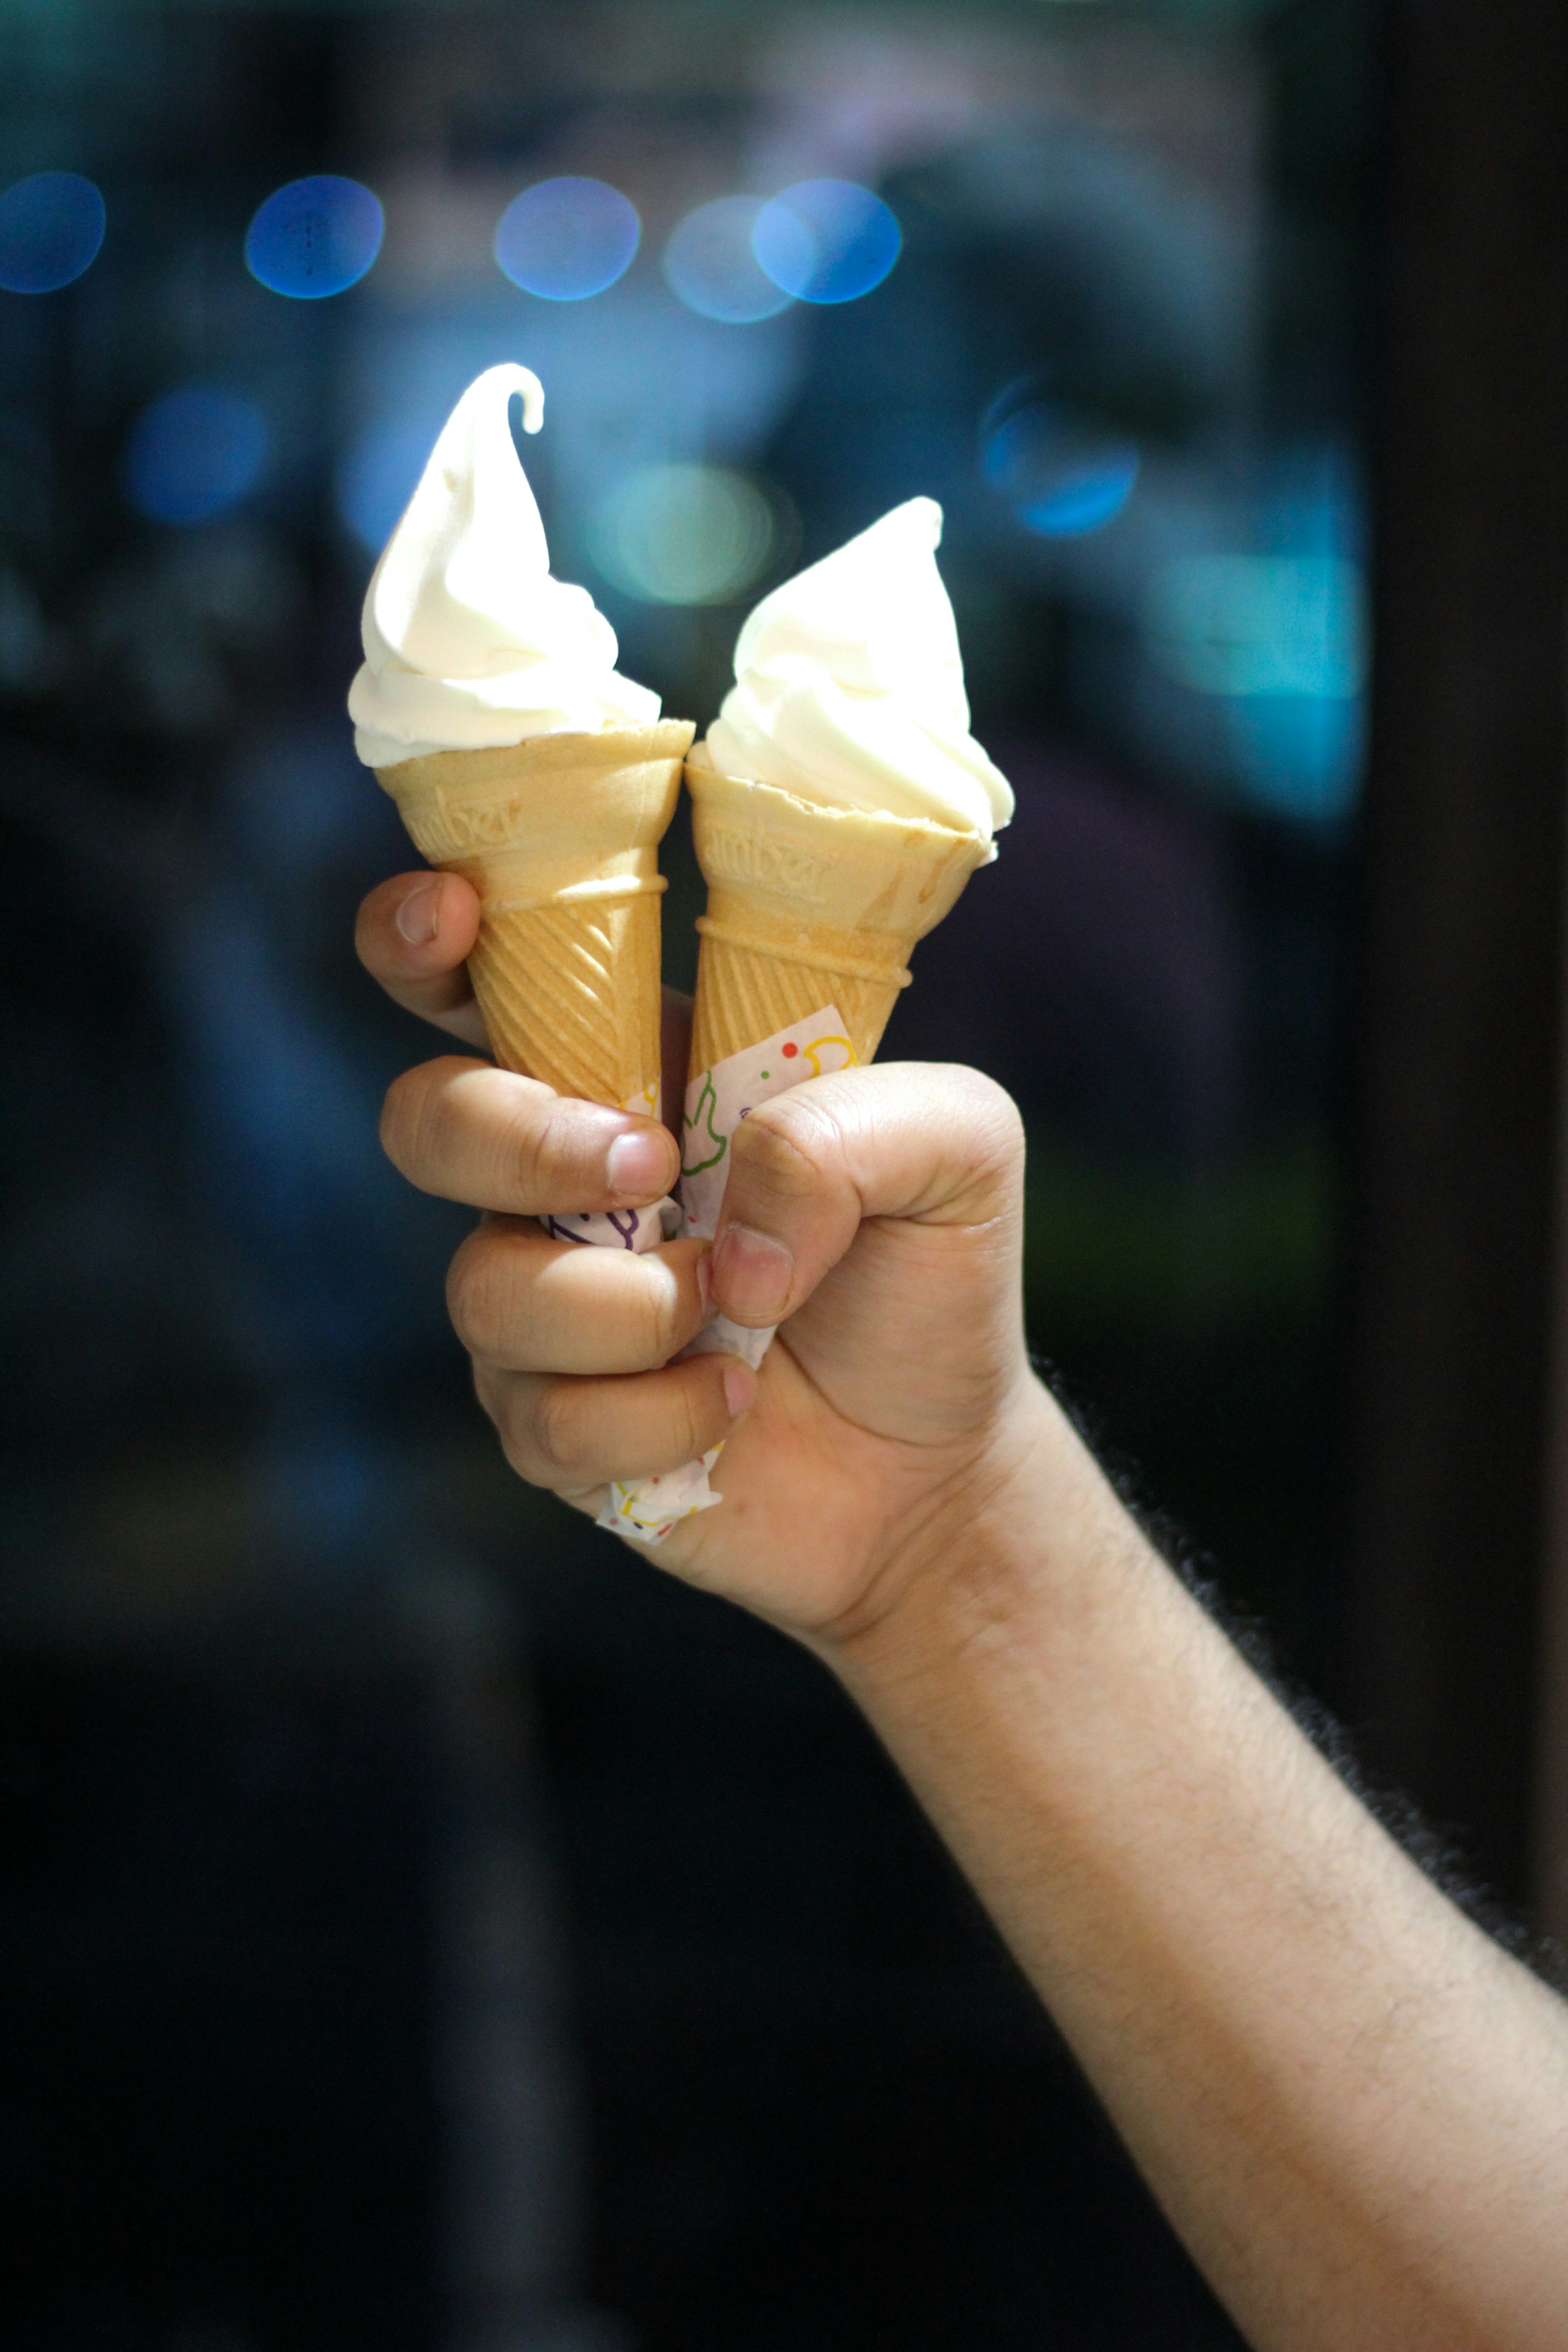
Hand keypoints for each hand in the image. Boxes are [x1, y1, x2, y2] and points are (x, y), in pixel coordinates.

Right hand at [357, 869, 1055, 1644]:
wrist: (940, 1461)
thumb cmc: (931, 1273)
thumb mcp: (959, 1145)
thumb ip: (851, 1124)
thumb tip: (724, 1222)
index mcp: (632, 1070)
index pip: (476, 978)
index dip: (420, 933)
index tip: (449, 917)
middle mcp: (556, 1176)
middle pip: (426, 1118)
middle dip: (520, 1139)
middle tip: (655, 1167)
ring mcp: (539, 1304)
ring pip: (483, 1287)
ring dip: (627, 1308)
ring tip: (745, 1316)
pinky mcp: (546, 1425)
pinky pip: (542, 1419)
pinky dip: (658, 1417)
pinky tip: (735, 1403)